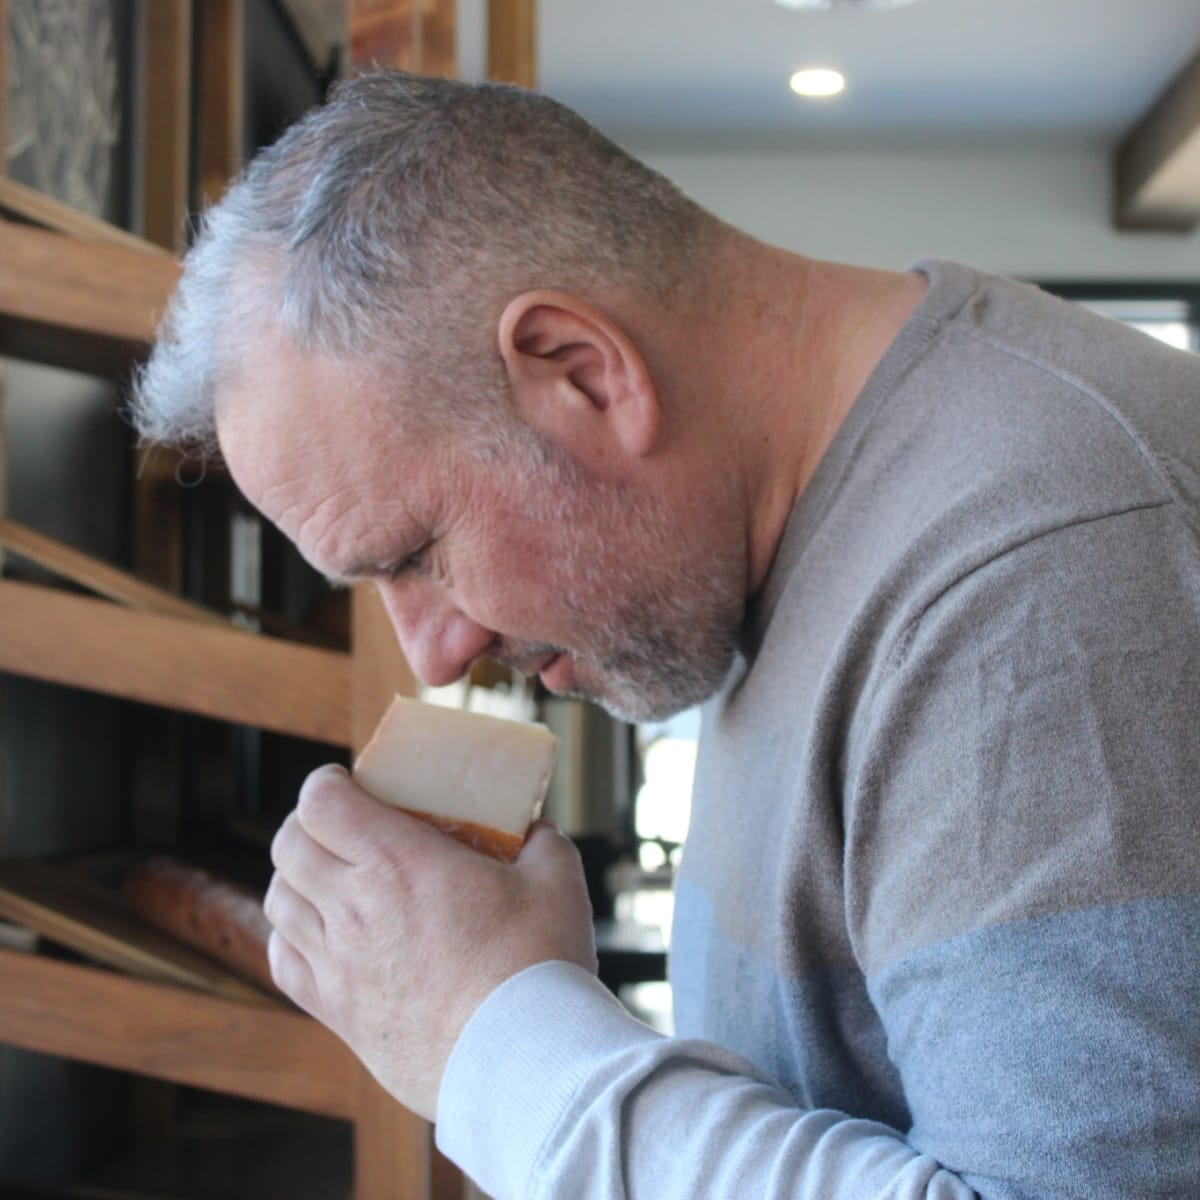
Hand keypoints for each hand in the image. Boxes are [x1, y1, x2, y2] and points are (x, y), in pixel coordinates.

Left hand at [264, 764, 596, 1119]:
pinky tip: (318, 933)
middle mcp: (354, 907)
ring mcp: (339, 964)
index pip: (320, 803)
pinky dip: (291, 936)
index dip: (323, 783)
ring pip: (279, 902)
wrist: (520, 1062)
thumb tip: (537, 831)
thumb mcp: (556, 882)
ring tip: (327, 876)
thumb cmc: (537, 968)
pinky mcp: (338, 1013)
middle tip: (338, 824)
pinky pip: (284, 961)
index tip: (342, 782)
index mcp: (398, 862)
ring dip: (295, 878)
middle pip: (289, 846)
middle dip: (307, 824)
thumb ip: (543, 844)